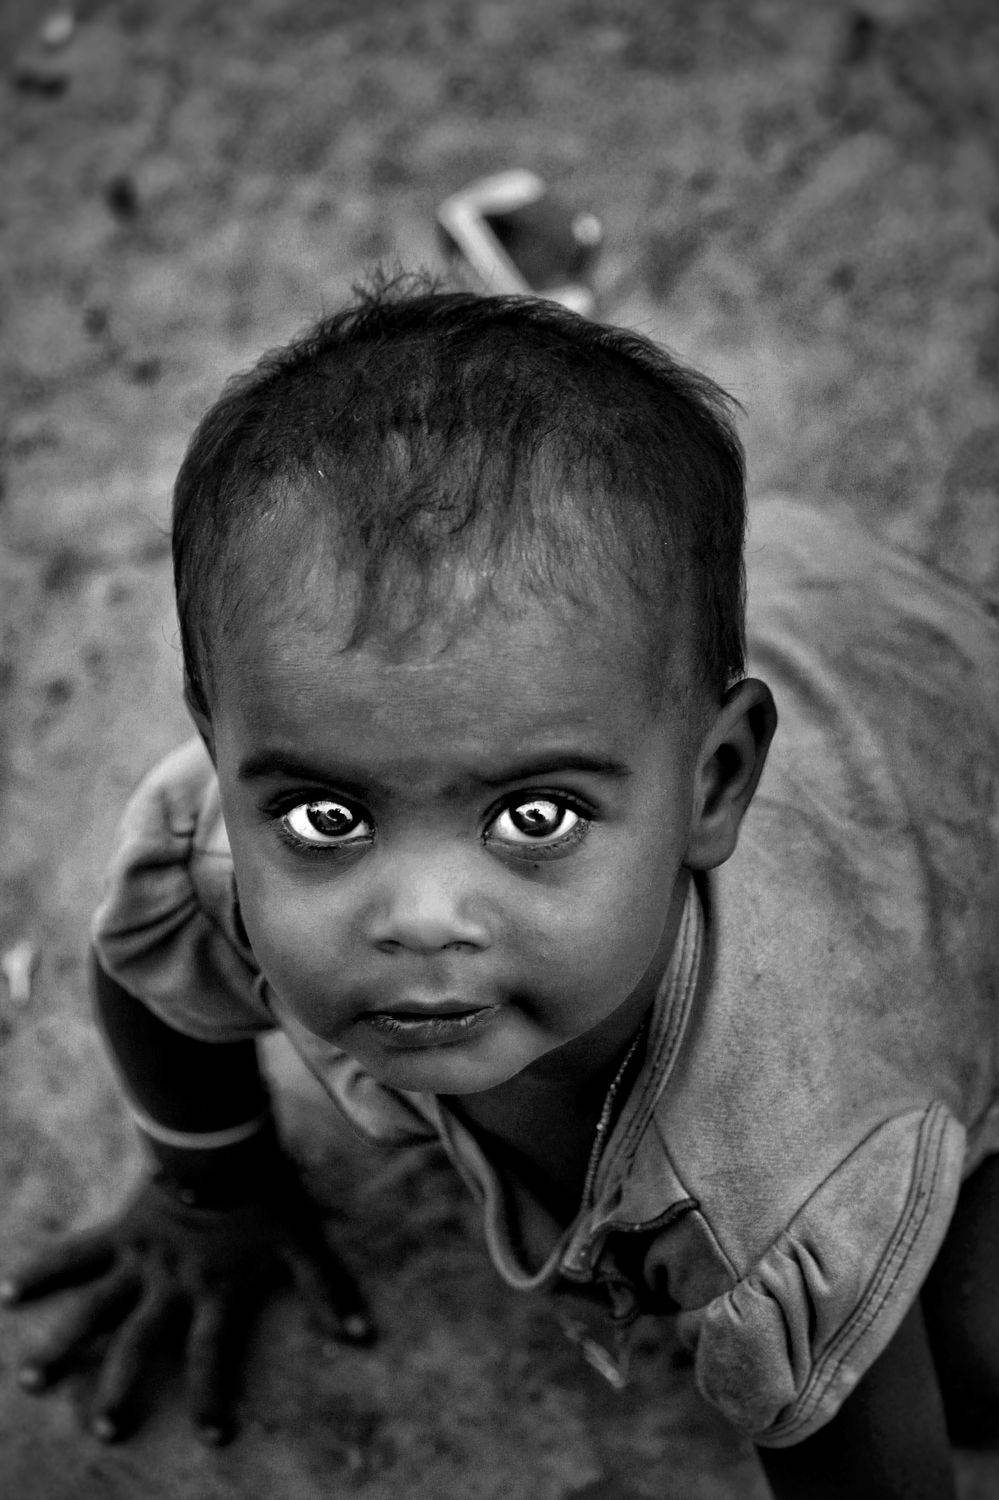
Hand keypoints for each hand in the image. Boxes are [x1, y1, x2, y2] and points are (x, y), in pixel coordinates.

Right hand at [1, 1161, 373, 1444]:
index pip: (213, 1357)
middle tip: (106, 1431)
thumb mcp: (302, 1241)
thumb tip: (364, 1336)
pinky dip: (42, 1269)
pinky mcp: (119, 1229)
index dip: (213, 1398)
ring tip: (33, 1381)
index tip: (212, 1438)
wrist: (223, 1138)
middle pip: (141, 1346)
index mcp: (215, 1292)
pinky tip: (10, 1290)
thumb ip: (328, 1290)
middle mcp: (170, 1285)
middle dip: (122, 1390)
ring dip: (63, 1346)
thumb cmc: (267, 1190)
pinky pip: (75, 1254)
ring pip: (94, 1310)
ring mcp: (139, 1260)